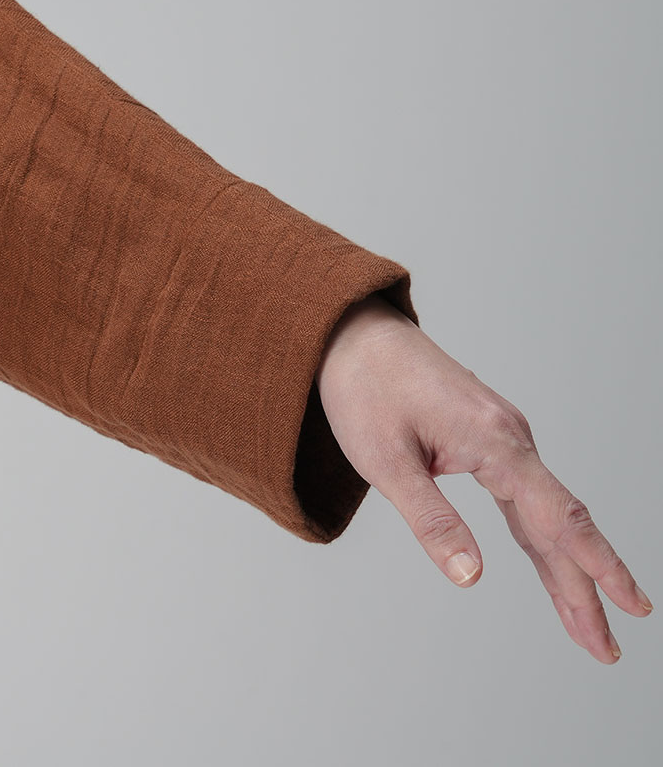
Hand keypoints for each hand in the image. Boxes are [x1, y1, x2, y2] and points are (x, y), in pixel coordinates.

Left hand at [315, 291, 652, 663]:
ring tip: (585, 621)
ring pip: (544, 509)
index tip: (632, 606)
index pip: (557, 514)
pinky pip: (524, 492)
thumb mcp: (385, 461)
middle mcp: (509, 434)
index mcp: (492, 439)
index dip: (596, 566)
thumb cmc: (364, 389)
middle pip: (559, 520)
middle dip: (584, 586)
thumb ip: (430, 519)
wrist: (352, 335)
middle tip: (605, 649)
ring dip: (564, 566)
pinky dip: (540, 533)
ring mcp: (501, 433)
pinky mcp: (486, 435)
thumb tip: (471, 578)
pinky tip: (550, 561)